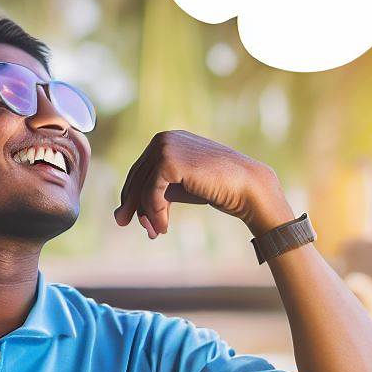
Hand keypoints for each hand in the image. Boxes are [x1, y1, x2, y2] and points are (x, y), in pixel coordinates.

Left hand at [114, 130, 292, 237]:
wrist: (248, 188)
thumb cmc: (219, 188)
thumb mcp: (182, 187)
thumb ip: (157, 191)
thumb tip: (123, 211)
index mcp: (169, 139)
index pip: (141, 169)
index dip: (134, 195)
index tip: (133, 218)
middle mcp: (164, 138)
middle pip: (137, 177)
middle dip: (134, 205)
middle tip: (129, 226)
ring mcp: (166, 147)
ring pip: (142, 187)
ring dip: (146, 213)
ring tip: (155, 233)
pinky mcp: (169, 161)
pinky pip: (151, 193)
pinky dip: (155, 213)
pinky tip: (164, 227)